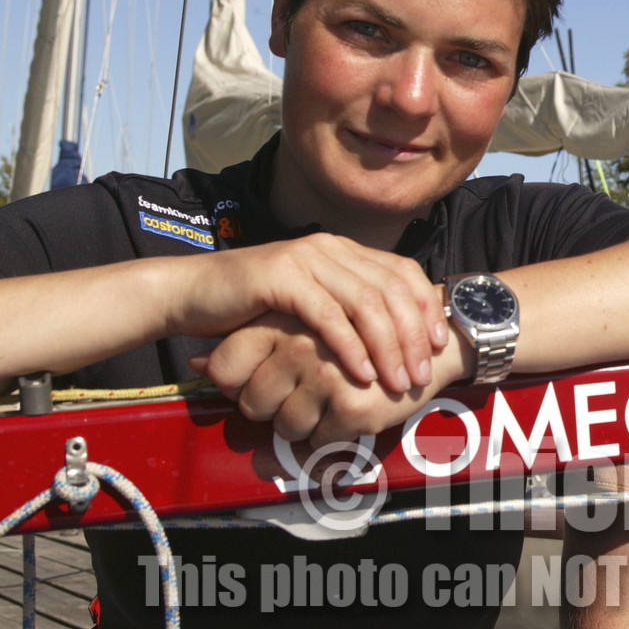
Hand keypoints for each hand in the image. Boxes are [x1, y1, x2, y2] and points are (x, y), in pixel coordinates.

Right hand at [168, 232, 446, 392]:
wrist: (190, 294)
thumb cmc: (251, 308)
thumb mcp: (308, 305)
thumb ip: (344, 310)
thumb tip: (391, 339)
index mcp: (343, 250)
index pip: (403, 272)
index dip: (426, 308)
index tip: (438, 346)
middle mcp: (331, 247)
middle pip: (392, 289)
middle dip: (413, 335)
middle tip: (421, 374)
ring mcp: (307, 258)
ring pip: (366, 302)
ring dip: (388, 346)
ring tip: (398, 381)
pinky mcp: (281, 276)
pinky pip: (327, 315)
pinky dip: (350, 347)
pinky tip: (362, 374)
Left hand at [191, 312, 440, 444]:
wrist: (435, 340)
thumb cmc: (362, 336)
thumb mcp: (304, 326)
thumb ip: (250, 342)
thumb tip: (194, 362)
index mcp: (286, 320)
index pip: (225, 367)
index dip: (235, 386)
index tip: (260, 387)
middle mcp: (301, 345)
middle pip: (252, 404)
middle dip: (271, 410)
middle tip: (302, 399)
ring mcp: (327, 376)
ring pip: (284, 427)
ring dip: (302, 426)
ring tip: (330, 404)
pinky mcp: (352, 407)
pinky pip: (317, 444)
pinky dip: (328, 440)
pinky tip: (349, 416)